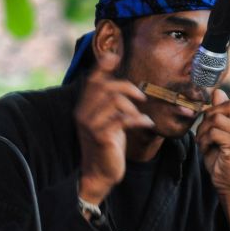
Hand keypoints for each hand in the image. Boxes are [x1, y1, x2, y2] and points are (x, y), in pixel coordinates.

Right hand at [73, 61, 153, 204]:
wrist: (99, 173)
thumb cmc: (107, 145)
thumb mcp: (107, 121)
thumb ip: (110, 104)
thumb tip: (122, 89)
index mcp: (83, 108)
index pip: (92, 81)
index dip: (102, 67)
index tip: (114, 57)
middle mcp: (83, 113)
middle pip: (106, 87)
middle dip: (127, 88)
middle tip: (141, 98)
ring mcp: (91, 125)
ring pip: (115, 101)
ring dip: (133, 107)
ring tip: (139, 117)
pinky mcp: (101, 136)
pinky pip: (122, 119)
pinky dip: (138, 119)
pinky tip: (146, 124)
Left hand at [196, 88, 229, 230]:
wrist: (229, 184)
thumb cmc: (223, 159)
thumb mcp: (220, 132)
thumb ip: (220, 112)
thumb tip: (218, 91)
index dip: (215, 110)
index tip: (208, 125)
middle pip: (225, 106)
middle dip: (208, 118)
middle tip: (203, 134)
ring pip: (216, 119)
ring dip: (203, 131)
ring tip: (204, 143)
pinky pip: (214, 132)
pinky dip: (204, 140)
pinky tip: (206, 149)